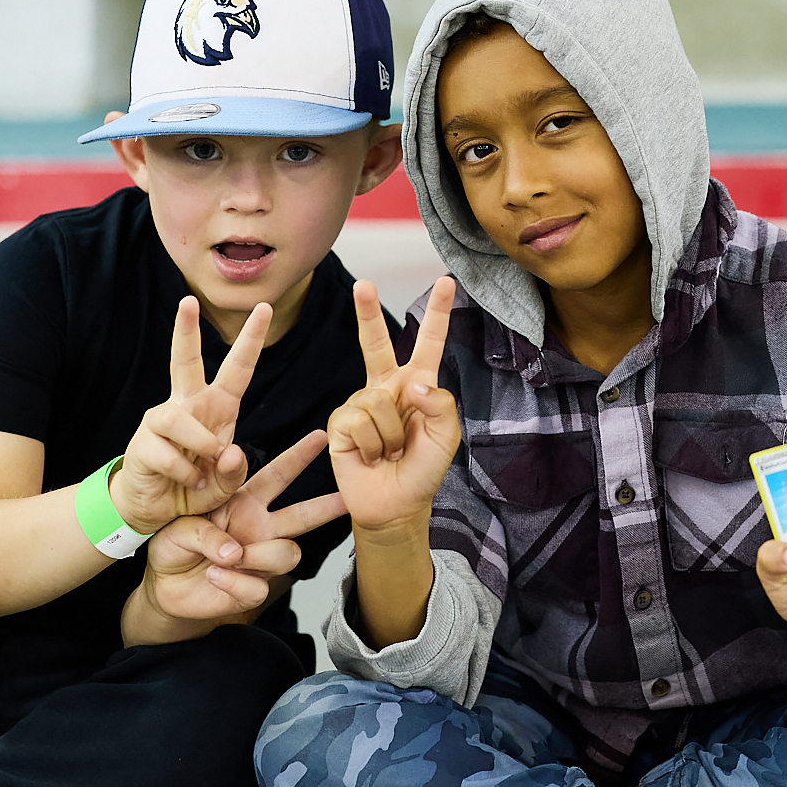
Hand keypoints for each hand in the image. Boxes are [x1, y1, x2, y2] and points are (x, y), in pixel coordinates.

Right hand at [112, 296, 269, 533]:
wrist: (156, 509)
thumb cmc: (196, 486)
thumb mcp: (228, 483)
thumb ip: (236, 472)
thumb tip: (229, 451)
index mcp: (219, 407)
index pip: (238, 368)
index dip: (251, 339)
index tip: (263, 308)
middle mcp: (189, 405)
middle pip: (185, 361)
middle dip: (186, 330)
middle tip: (188, 301)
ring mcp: (162, 421)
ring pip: (178, 417)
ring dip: (199, 447)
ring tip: (204, 472)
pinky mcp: (143, 443)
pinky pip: (168, 452)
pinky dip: (184, 473)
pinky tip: (187, 482)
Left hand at [137, 431, 345, 627]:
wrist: (163, 588)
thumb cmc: (172, 548)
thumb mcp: (181, 527)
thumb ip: (207, 531)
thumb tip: (235, 552)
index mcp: (244, 502)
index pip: (277, 475)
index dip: (299, 456)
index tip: (321, 437)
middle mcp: (260, 528)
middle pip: (303, 515)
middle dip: (328, 506)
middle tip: (349, 497)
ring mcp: (259, 559)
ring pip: (287, 554)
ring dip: (257, 556)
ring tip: (227, 559)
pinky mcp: (252, 588)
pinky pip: (258, 586)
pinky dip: (233, 583)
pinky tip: (214, 577)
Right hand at [328, 278, 460, 538]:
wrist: (395, 505)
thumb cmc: (423, 469)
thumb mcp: (446, 437)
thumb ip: (440, 405)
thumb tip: (411, 384)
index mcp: (418, 385)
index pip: (429, 343)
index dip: (438, 313)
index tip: (446, 281)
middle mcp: (387, 387)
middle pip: (376, 343)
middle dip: (367, 312)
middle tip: (363, 283)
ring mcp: (360, 403)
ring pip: (377, 401)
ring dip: (389, 434)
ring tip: (389, 451)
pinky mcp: (340, 422)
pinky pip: (357, 421)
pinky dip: (369, 443)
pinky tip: (369, 455)